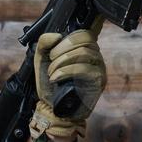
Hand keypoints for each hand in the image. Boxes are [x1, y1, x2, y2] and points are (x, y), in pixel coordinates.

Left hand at [31, 14, 106, 141]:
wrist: (52, 108)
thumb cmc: (50, 84)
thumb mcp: (42, 59)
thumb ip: (45, 42)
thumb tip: (57, 35)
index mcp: (84, 49)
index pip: (84, 32)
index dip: (68, 38)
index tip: (53, 50)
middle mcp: (95, 57)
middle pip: (85, 39)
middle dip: (62, 49)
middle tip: (51, 61)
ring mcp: (99, 69)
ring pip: (84, 53)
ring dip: (61, 62)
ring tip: (52, 74)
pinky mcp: (99, 81)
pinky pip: (84, 69)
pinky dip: (65, 72)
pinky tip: (56, 79)